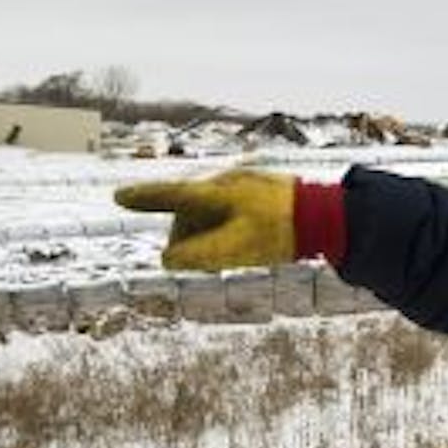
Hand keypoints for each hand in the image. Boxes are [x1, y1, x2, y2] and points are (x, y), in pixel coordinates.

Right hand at [113, 169, 296, 270]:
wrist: (327, 216)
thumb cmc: (280, 232)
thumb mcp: (235, 249)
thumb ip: (198, 255)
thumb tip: (166, 259)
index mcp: (217, 192)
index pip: (172, 194)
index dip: (144, 198)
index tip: (119, 197)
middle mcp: (226, 183)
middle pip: (189, 211)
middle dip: (186, 237)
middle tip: (198, 264)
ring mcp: (244, 186)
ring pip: (209, 213)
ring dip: (207, 236)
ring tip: (226, 259)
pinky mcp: (259, 192)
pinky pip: (228, 212)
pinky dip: (223, 230)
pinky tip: (242, 245)